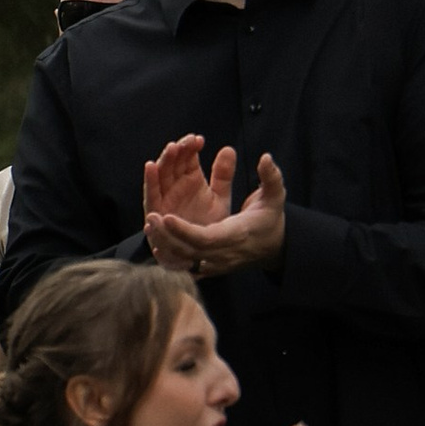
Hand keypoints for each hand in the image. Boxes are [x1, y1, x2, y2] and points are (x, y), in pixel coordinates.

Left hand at [146, 149, 287, 279]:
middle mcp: (226, 252)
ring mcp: (218, 264)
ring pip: (186, 261)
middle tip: (150, 218)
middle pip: (192, 250)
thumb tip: (265, 157)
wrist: (275, 247)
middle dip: (168, 236)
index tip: (167, 216)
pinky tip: (157, 248)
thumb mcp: (275, 196)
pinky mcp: (213, 268)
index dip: (185, 230)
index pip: (208, 237)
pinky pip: (189, 267)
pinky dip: (172, 259)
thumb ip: (270, 178)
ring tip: (150, 227)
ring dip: (166, 245)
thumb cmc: (271, 218)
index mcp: (239, 233)